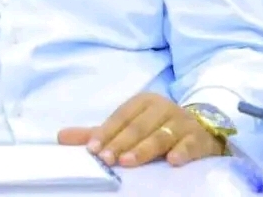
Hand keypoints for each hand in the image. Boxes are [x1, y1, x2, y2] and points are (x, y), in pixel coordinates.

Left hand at [57, 93, 223, 167]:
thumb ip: (97, 133)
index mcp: (143, 102)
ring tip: (128, 161)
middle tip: (107, 159)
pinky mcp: (199, 138)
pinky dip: (182, 151)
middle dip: (121, 143)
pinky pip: (190, 144)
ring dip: (144, 149)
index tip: (93, 149)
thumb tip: (61, 137)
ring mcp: (182, 122)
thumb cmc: (157, 128)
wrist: (201, 130)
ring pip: (161, 135)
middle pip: (139, 126)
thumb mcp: (128, 127)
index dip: (106, 132)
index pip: (121, 116)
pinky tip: (172, 161)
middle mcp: (163, 107)